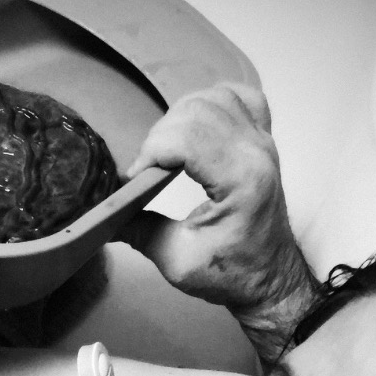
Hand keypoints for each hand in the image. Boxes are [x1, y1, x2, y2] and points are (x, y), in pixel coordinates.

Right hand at [122, 83, 316, 360]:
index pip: (187, 136)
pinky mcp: (263, 138)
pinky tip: (197, 125)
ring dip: (181, 116)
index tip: (135, 180)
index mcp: (242, 179)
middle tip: (150, 170)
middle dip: (160, 136)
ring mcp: (263, 140)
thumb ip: (139, 231)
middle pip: (196, 110)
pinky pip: (239, 97)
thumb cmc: (233, 273)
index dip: (151, 152)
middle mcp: (256, 150)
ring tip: (168, 150)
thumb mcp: (177, 261)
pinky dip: (211, 103)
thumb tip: (104, 213)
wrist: (271, 278)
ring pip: (214, 97)